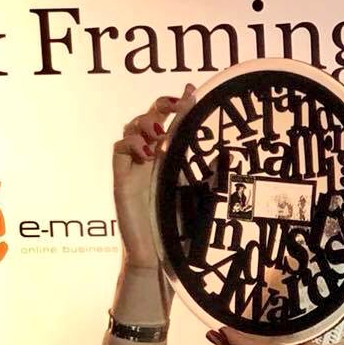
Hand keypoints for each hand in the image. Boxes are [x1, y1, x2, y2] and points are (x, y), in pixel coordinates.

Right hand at [112, 83, 195, 268]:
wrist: (156, 254)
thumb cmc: (173, 227)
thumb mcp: (194, 195)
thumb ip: (203, 176)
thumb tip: (224, 157)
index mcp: (163, 159)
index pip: (167, 123)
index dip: (175, 104)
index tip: (191, 90)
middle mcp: (146, 159)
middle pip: (145, 118)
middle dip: (160, 106)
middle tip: (177, 105)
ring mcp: (132, 168)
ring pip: (130, 129)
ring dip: (146, 124)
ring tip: (162, 133)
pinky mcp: (121, 181)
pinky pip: (118, 150)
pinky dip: (132, 145)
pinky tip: (149, 153)